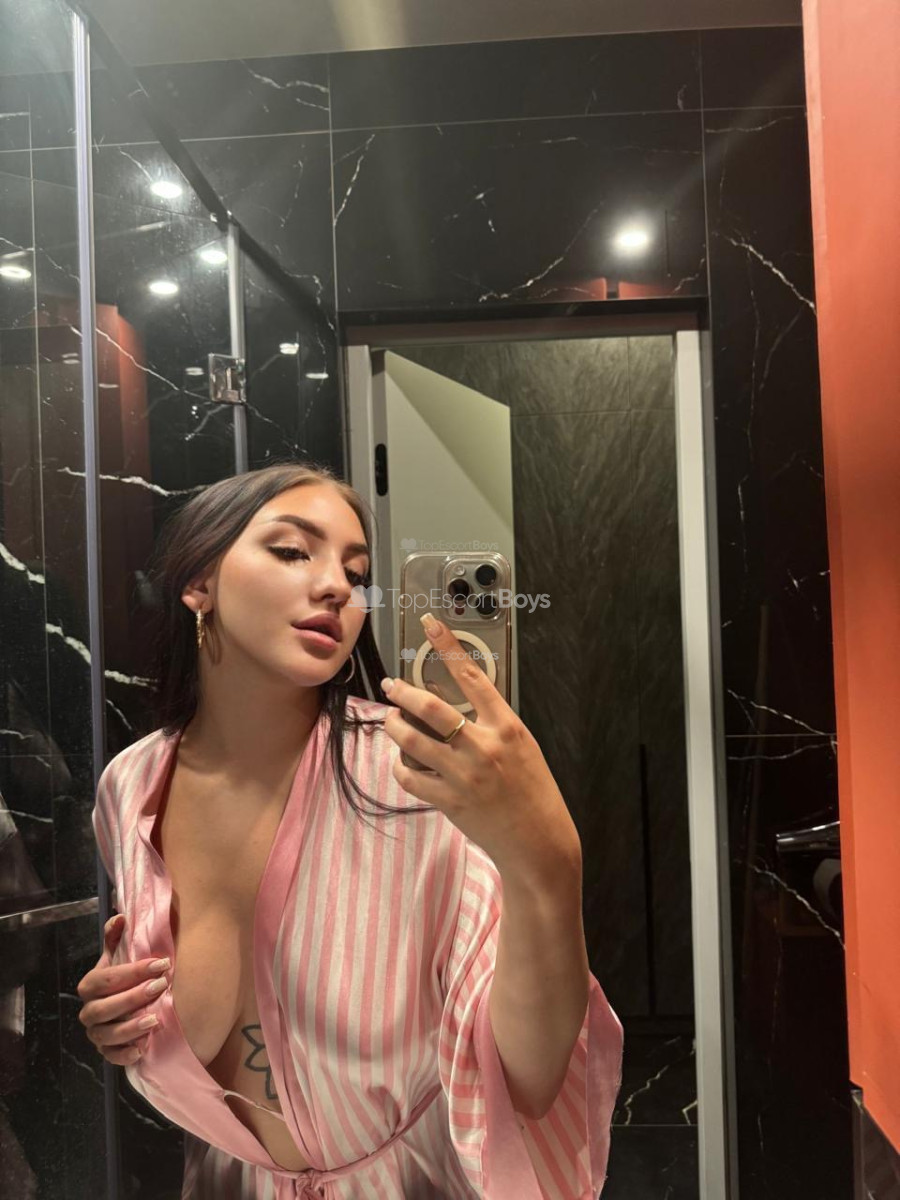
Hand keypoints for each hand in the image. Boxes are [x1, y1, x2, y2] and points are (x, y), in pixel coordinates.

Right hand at [77, 914, 170, 1065]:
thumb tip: (121, 917)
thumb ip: (116, 937)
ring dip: (130, 1028)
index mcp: (90, 985)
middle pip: (104, 1008)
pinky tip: (142, 1049)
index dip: (132, 971)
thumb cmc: (126, 977)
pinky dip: (125, 1055)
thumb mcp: (120, 956)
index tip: (161, 963)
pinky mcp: (106, 1051)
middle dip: (133, 997)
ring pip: (106, 1034)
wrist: (129, 1006)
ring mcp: (96, 1033)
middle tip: (161, 986)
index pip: (105, 978)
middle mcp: (89, 1011)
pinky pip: (111, 1057)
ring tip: (154, 1020)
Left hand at [381, 613, 581, 884]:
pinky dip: (400, 765)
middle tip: (391, 686)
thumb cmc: (533, 790)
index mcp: (507, 727)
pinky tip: (402, 761)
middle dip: (402, 692)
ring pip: (412, 740)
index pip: (473, 675)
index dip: (448, 646)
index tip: (430, 625)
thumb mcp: (523, 746)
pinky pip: (410, 777)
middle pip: (430, 707)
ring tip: (390, 720)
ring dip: (394, 726)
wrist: (538, 840)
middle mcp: (483, 747)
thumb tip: (459, 703)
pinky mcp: (449, 801)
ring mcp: (464, 775)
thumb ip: (494, 723)